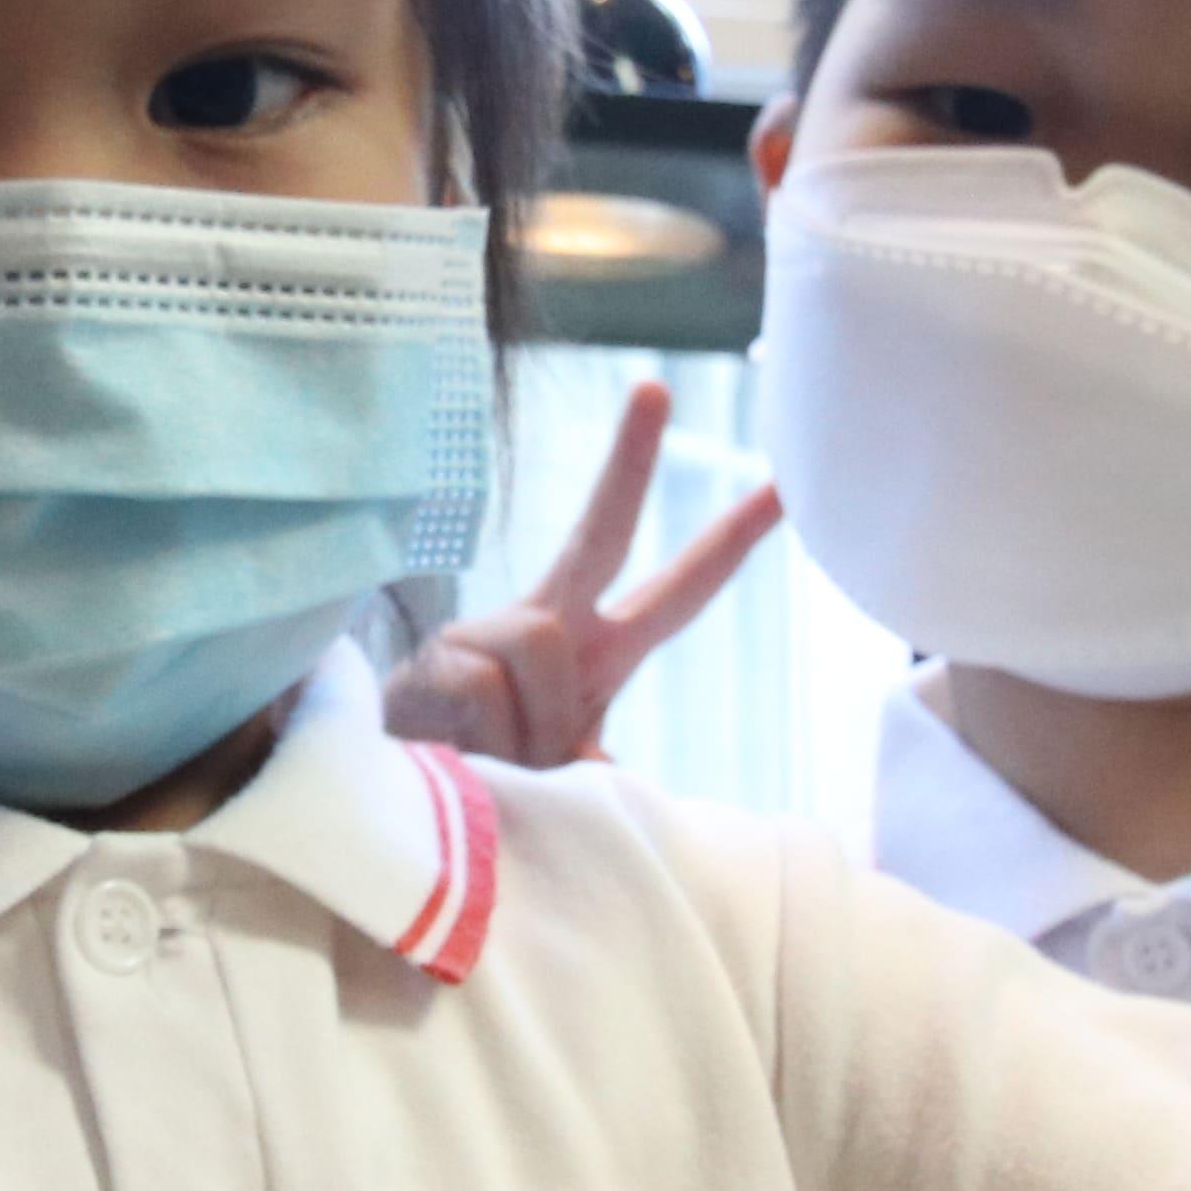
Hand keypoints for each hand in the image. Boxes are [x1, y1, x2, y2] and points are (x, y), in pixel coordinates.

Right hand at [382, 380, 782, 769]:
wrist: (404, 803)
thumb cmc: (498, 777)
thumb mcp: (569, 772)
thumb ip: (599, 766)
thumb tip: (599, 770)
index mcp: (601, 649)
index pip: (681, 589)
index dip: (733, 541)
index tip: (785, 486)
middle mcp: (552, 624)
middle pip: (599, 531)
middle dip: (628, 461)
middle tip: (654, 387)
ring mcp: (491, 633)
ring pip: (542, 646)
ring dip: (534, 732)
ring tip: (504, 768)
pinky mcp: (442, 656)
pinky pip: (490, 690)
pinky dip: (493, 743)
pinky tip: (464, 757)